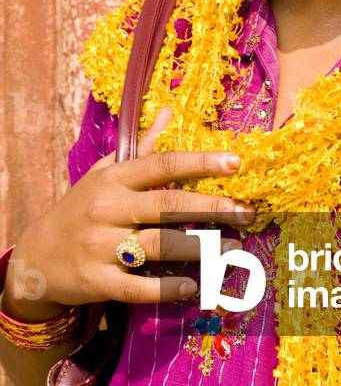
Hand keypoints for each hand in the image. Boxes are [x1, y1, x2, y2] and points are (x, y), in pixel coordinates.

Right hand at [5, 106, 253, 312]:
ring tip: (232, 249)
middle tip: (246, 213)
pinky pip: (138, 286)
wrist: (36, 257)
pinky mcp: (98, 281)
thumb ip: (142, 145)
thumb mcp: (105, 171)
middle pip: (169, 206)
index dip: (200, 162)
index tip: (235, 163)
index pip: (163, 165)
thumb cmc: (81, 207)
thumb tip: (169, 110)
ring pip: (160, 245)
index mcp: (115, 178)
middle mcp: (109, 209)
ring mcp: (102, 246)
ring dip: (200, 249)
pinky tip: (192, 286)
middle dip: (213, 209)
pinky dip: (166, 287)